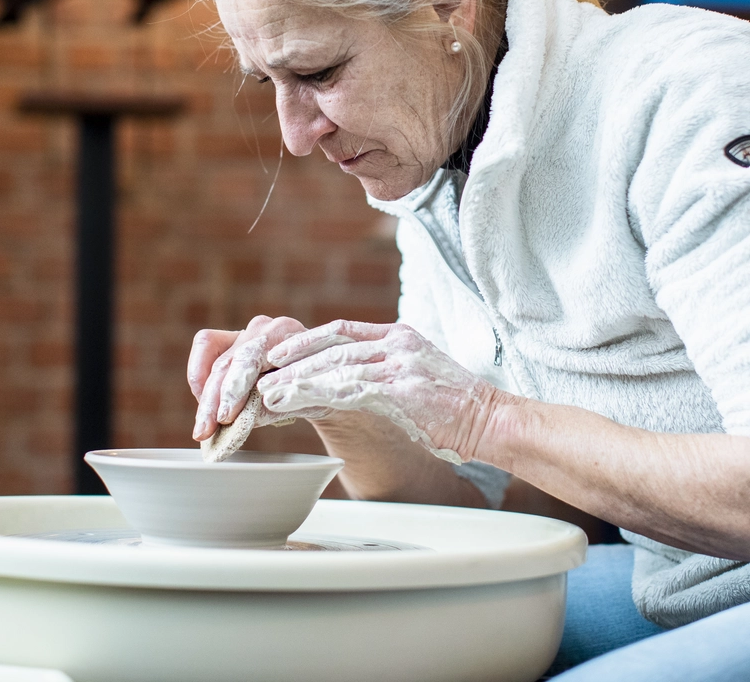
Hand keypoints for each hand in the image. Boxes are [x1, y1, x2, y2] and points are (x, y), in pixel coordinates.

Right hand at [189, 315, 308, 440]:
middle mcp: (264, 329)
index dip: (234, 389)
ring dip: (203, 393)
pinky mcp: (232, 342)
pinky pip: (206, 350)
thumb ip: (277, 403)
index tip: (226, 417)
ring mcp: (247, 333)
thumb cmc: (316, 387)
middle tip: (205, 430)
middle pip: (228, 362)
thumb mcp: (305, 399)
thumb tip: (246, 417)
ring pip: (212, 357)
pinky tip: (204, 403)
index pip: (249, 358)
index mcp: (286, 334)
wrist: (322, 380)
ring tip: (203, 425)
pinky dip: (201, 378)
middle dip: (213, 399)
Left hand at [256, 320, 496, 462]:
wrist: (489, 420)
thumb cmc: (454, 407)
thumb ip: (386, 369)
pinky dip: (315, 394)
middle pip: (332, 346)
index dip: (307, 341)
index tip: (280, 352)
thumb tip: (351, 380)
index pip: (343, 330)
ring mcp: (399, 364)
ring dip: (296, 380)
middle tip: (260, 374)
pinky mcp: (400, 390)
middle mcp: (397, 343)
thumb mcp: (417, 375)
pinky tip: (292, 402)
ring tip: (266, 392)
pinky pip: (346, 388)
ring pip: (334, 366)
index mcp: (400, 335)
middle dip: (293, 361)